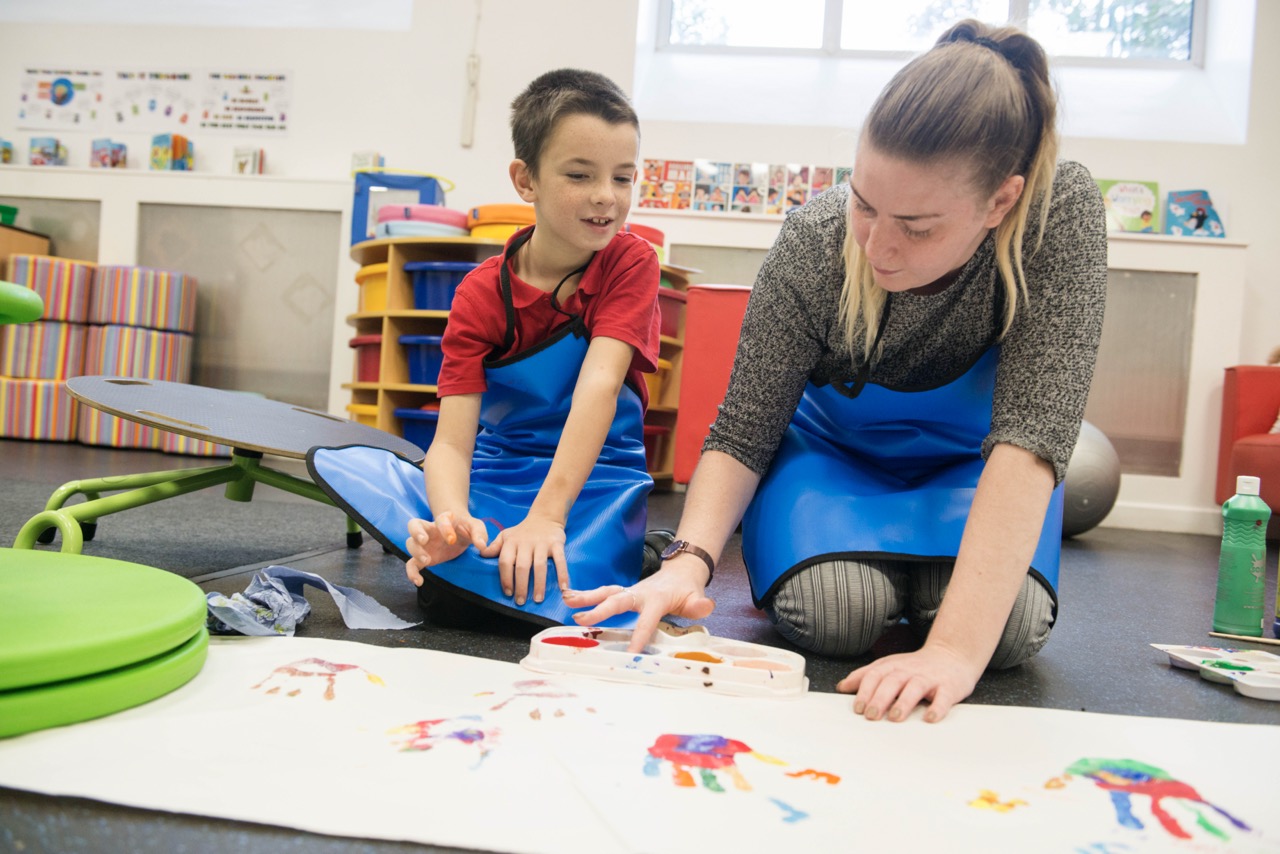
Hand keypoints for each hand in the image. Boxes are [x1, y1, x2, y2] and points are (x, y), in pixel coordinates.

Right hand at [404, 511, 488, 586]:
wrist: (460, 534)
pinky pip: (411, 564)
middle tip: (424, 540)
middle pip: (413, 525)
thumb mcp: (476, 527)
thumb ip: (480, 534)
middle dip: (416, 532)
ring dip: (416, 552)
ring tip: (428, 561)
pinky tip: (419, 581)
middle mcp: (430, 530)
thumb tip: (482, 546)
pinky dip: (411, 573)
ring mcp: (424, 544)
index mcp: (444, 520)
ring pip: (410, 544)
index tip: (452, 539)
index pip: (440, 519)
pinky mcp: (423, 557)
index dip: (444, 528)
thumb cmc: (467, 528)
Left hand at [476, 512, 566, 605]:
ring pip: (540, 566)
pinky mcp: (557, 544)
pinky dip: (562, 574)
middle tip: (521, 601)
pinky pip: (560, 560)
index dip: (505, 578)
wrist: (545, 517)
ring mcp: (542, 543)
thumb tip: (480, 554)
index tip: (508, 593)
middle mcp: (526, 543)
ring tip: (538, 599)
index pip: (505, 562)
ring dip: (539, 584)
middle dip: (521, 586)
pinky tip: (562, 587)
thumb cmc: (522, 531)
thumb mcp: (506, 536)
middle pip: (522, 566)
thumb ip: (494, 547)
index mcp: (511, 542)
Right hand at [565, 557, 714, 652]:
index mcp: (656, 599)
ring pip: (606, 592)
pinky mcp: (623, 592)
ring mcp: (629, 591)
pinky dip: (586, 594)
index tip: (630, 654)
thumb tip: (706, 606)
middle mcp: (639, 593)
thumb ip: (699, 604)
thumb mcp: (696, 597)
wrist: (681, 571)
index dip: (639, 637)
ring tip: (567, 601)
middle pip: (617, 600)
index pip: (646, 621)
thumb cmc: (687, 589)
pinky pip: (603, 592)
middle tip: (581, 620)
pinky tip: (569, 597)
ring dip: (586, 597)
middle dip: (600, 610)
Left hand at [835, 642, 982, 723]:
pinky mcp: (949, 687)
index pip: (875, 675)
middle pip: (892, 681)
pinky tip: (930, 718)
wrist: (952, 655)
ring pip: (916, 687)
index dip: (865, 690)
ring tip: (895, 717)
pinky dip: (937, 707)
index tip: (857, 708)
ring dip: (904, 702)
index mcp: (893, 666)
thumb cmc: (915, 667)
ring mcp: (930, 678)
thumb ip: (866, 676)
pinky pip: (943, 697)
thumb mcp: (889, 666)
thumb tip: (842, 687)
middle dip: (880, 698)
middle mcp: (910, 670)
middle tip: (871, 715)